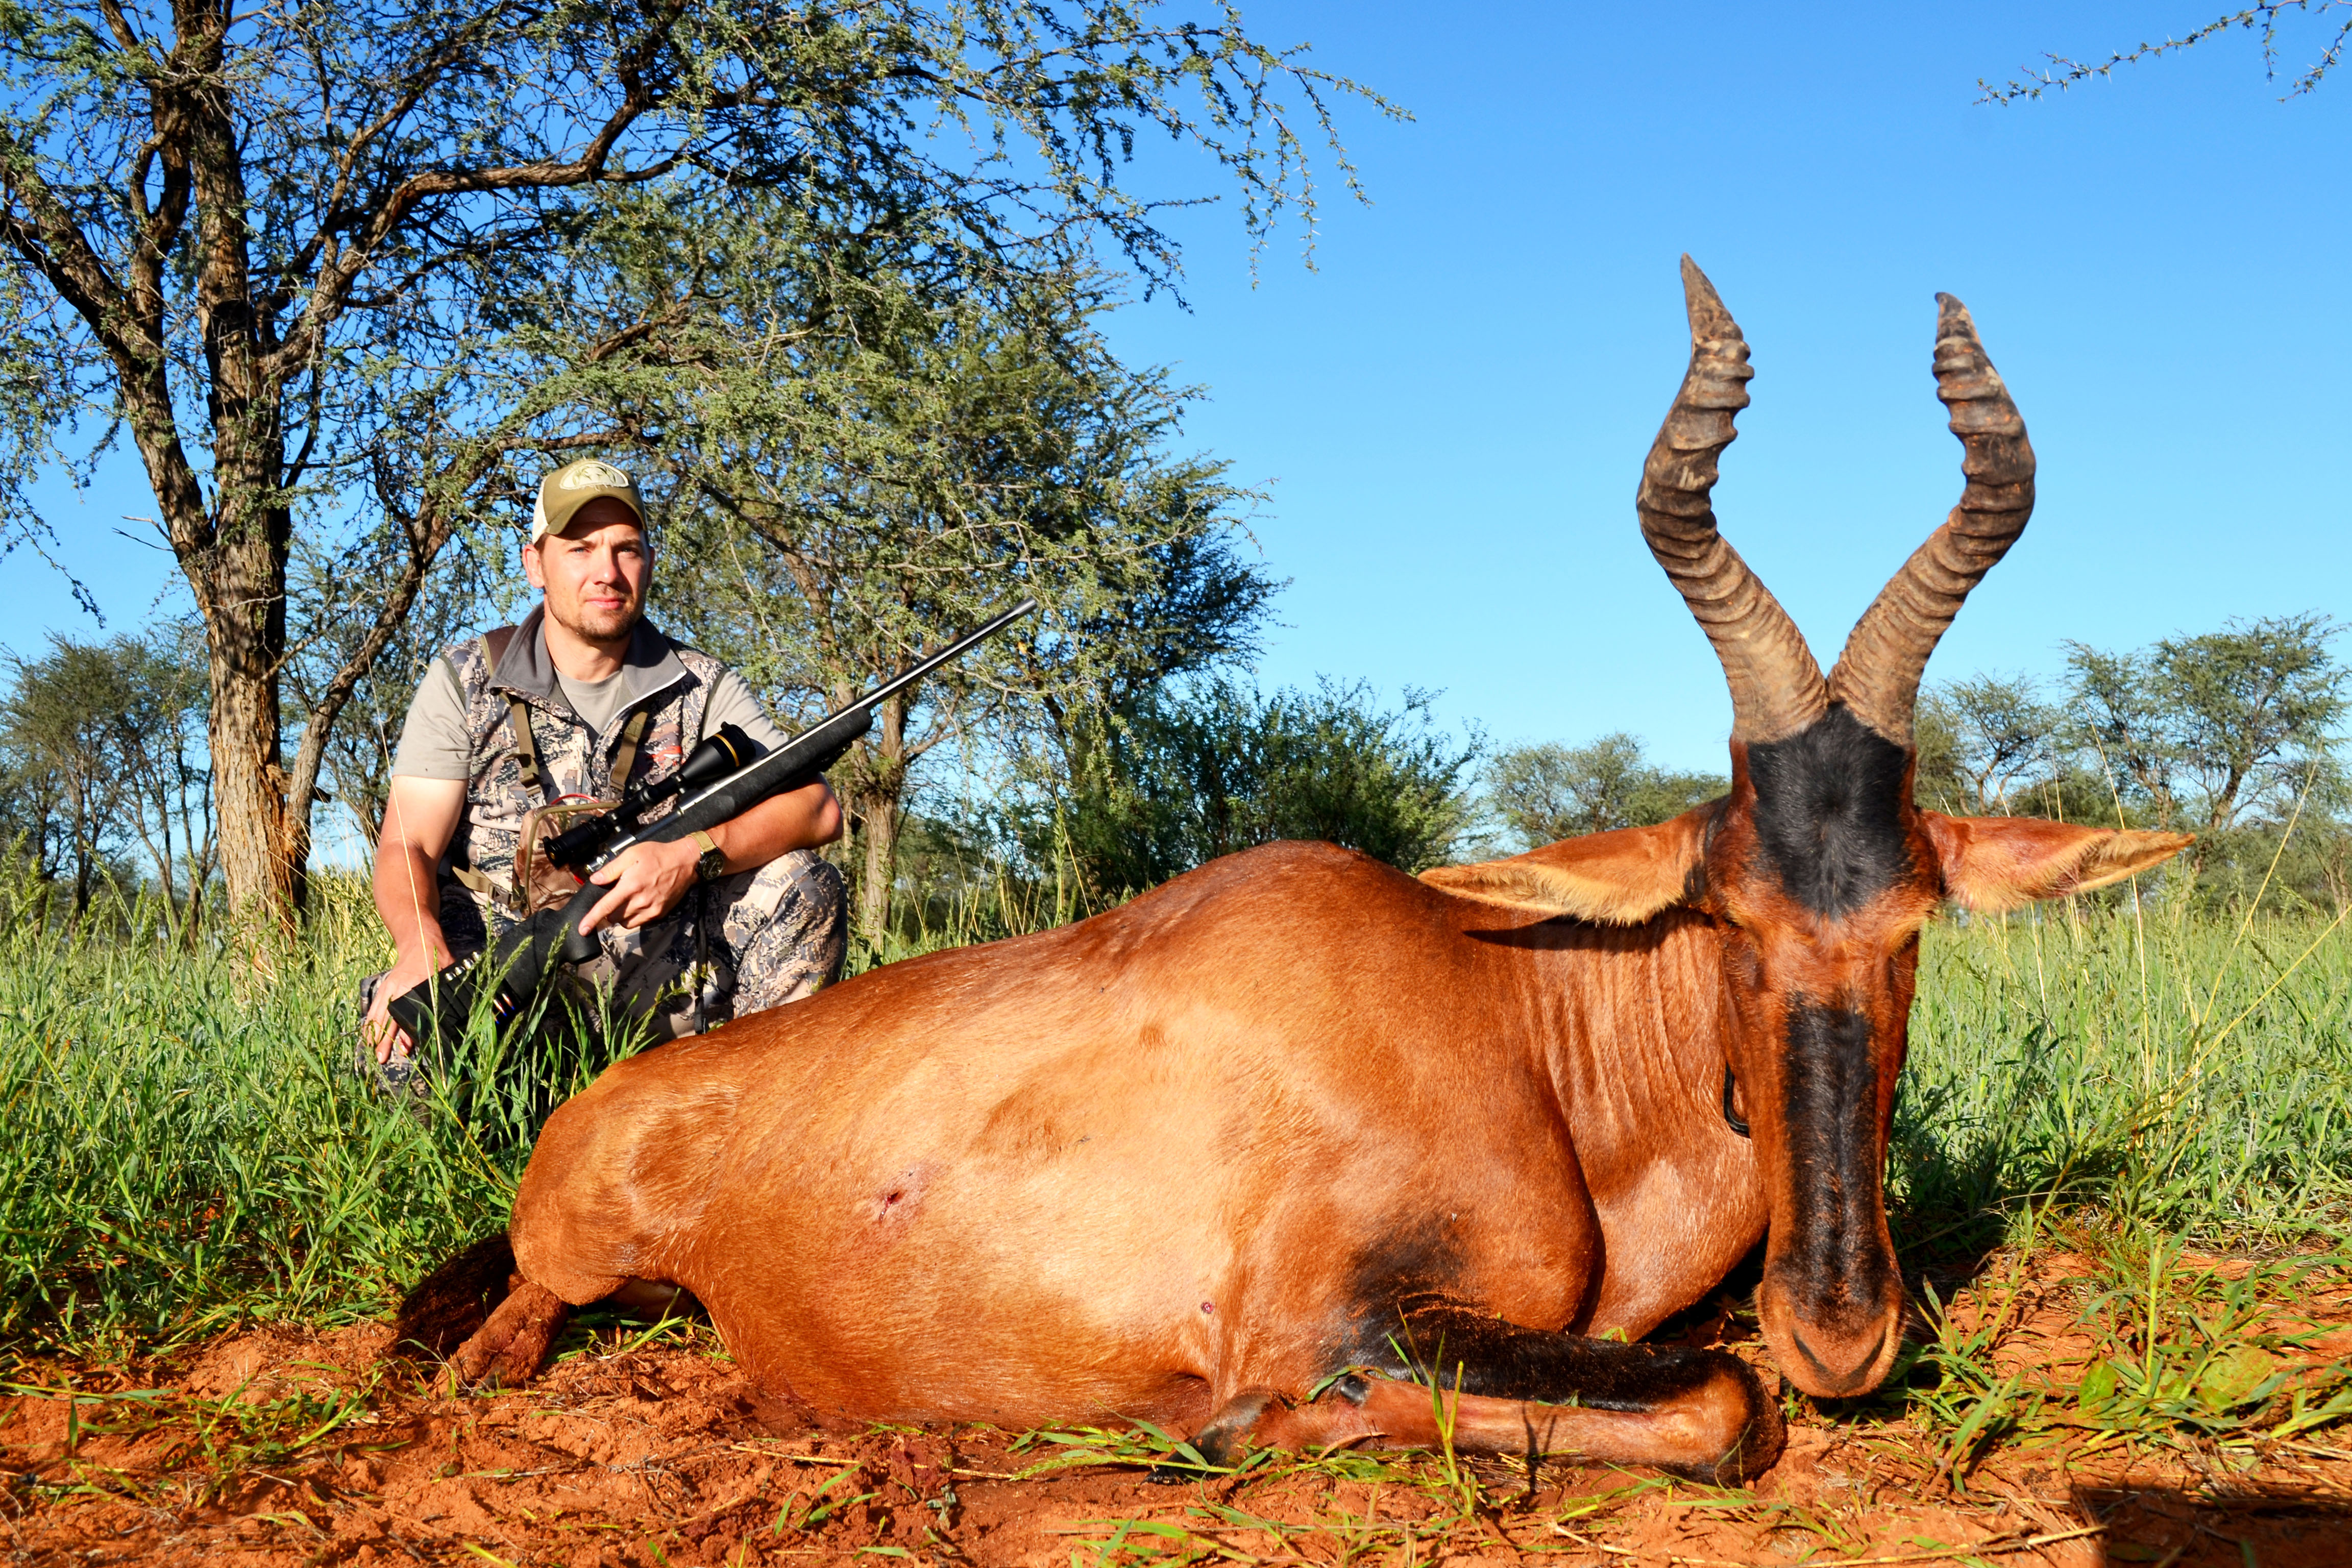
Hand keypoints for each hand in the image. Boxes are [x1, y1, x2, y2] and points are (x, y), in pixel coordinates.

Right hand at [365, 948, 447, 1063]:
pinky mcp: (383, 988)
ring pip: (378, 1015)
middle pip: (388, 1019)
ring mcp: (387, 989)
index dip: (406, 1034)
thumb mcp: (445, 977)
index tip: (404, 1049)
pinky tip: (367, 1035)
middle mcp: (397, 990)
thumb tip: (439, 1021)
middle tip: (381, 1058)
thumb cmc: (436, 961)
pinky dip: (370, 1022)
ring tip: (371, 1051)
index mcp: (413, 987)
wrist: (419, 942)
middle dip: (384, 1040)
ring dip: (374, 1034)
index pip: (408, 1016)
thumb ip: (440, 997)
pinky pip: (374, 1008)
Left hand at [578, 838, 700, 935]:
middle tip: (614, 898)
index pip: (606, 907)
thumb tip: (595, 879)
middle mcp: (640, 901)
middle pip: (615, 918)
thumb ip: (612, 869)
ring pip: (627, 923)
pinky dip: (634, 917)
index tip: (582, 929)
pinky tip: (638, 903)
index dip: (592, 919)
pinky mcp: (660, 913)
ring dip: (621, 916)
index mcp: (630, 886)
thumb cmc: (658, 855)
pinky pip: (640, 922)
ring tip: (627, 901)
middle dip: (609, 911)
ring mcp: (651, 909)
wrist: (686, 862)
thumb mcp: (631, 854)